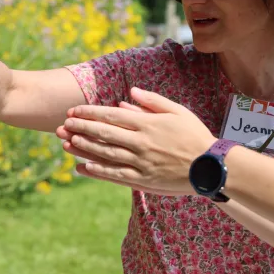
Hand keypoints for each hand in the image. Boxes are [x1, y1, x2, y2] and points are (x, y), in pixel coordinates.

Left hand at [56, 87, 216, 193]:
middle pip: (104, 134)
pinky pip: (115, 175)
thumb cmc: (195, 135)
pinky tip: (83, 167)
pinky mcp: (143, 180)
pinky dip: (97, 171)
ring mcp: (140, 163)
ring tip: (65, 143)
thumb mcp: (177, 111)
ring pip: (105, 154)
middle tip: (62, 124)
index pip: (112, 115)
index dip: (90, 113)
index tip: (73, 111)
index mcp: (148, 124)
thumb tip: (129, 93)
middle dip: (80, 128)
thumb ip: (152, 101)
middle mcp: (141, 143)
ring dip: (83, 148)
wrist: (211, 166)